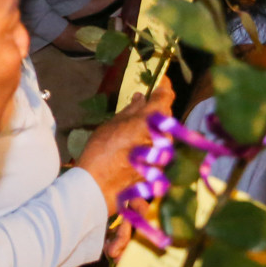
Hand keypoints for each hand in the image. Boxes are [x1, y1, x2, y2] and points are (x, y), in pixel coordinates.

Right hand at [73, 77, 174, 209]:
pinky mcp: (161, 169)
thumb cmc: (101, 151)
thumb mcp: (112, 124)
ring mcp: (163, 154)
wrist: (99, 185)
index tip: (162, 81)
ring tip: (135, 130)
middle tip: (142, 106)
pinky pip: (158, 152)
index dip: (165, 86)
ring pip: (164, 135)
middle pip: (166, 118)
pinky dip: (150, 147)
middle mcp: (162, 136)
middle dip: (157, 111)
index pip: (166, 97)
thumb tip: (141, 98)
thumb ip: (131, 110)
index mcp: (151, 120)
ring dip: (154, 130)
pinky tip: (136, 150)